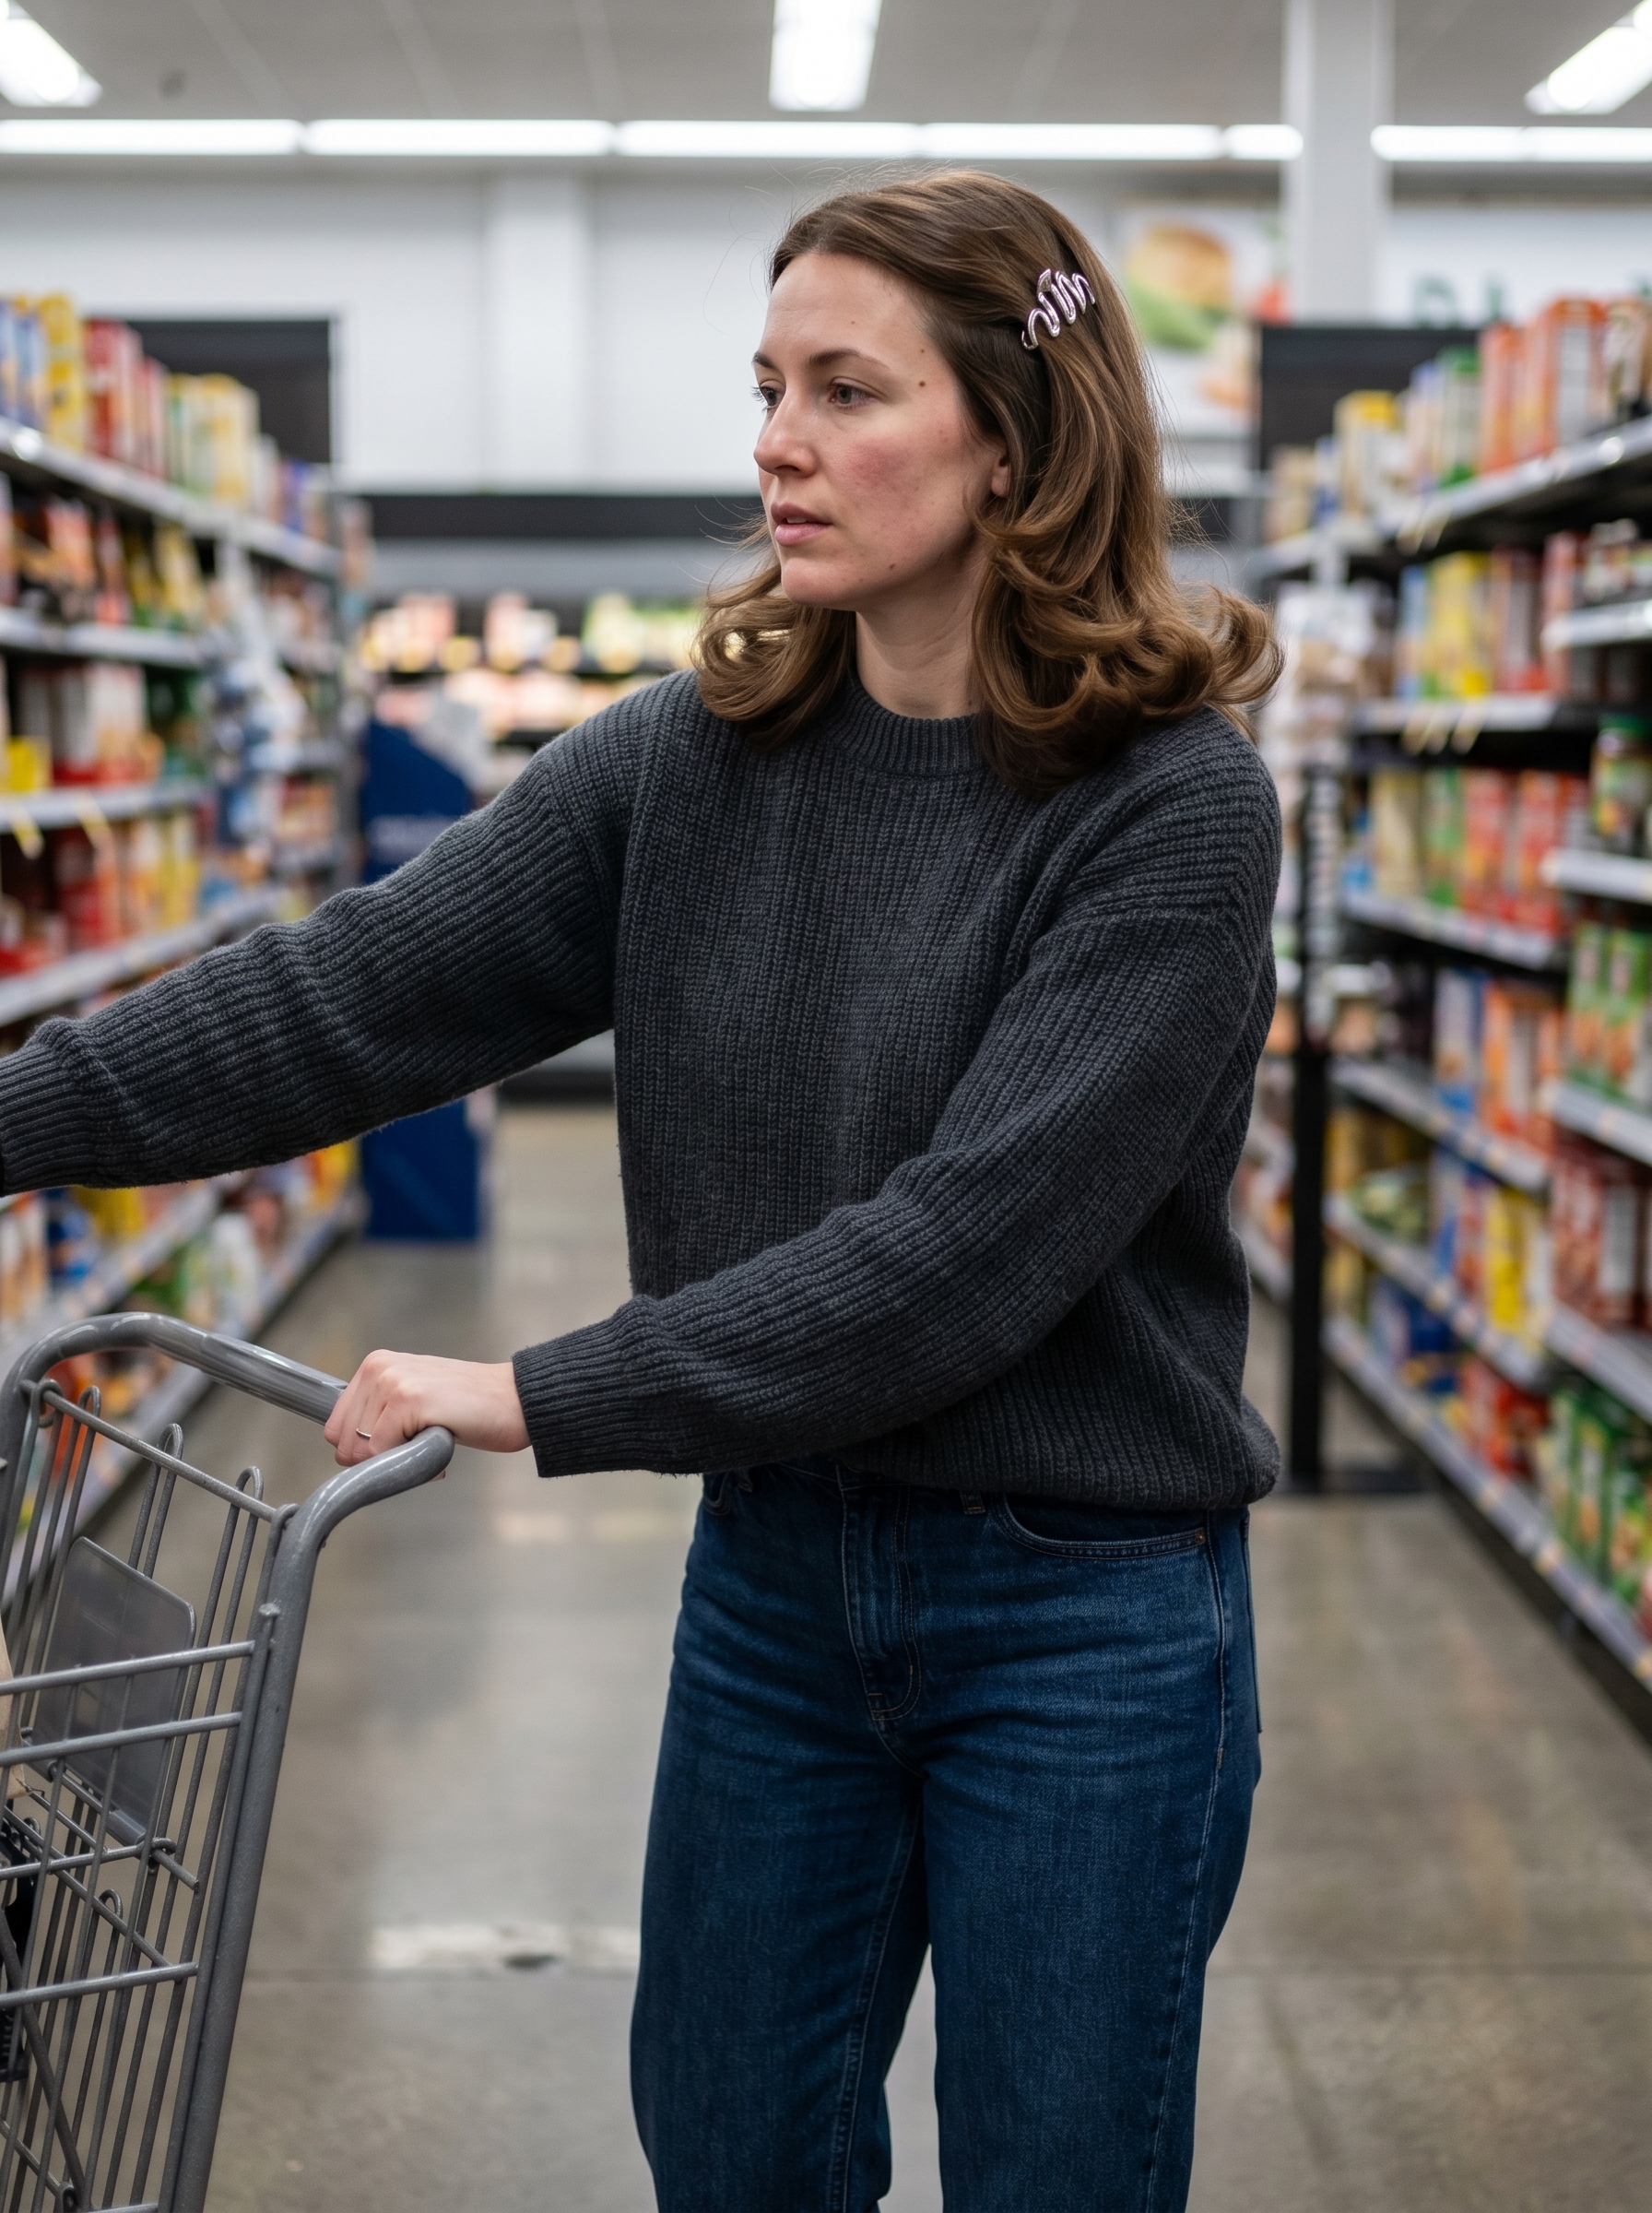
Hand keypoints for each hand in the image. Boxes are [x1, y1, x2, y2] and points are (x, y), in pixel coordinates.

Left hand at [322, 1350, 529, 1466]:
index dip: (364, 1452)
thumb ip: (378, 1417)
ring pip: (364, 1451)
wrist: (517, 1400)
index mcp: (376, 1365)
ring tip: (432, 1443)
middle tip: (420, 1448)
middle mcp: (380, 1368)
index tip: (399, 1448)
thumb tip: (346, 1454)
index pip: (337, 1428)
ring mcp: (393, 1381)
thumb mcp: (414, 1400)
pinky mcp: (409, 1399)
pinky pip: (385, 1453)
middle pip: (346, 1443)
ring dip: (400, 1462)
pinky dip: (414, 1465)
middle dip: (381, 1460)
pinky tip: (440, 1448)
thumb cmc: (471, 1406)